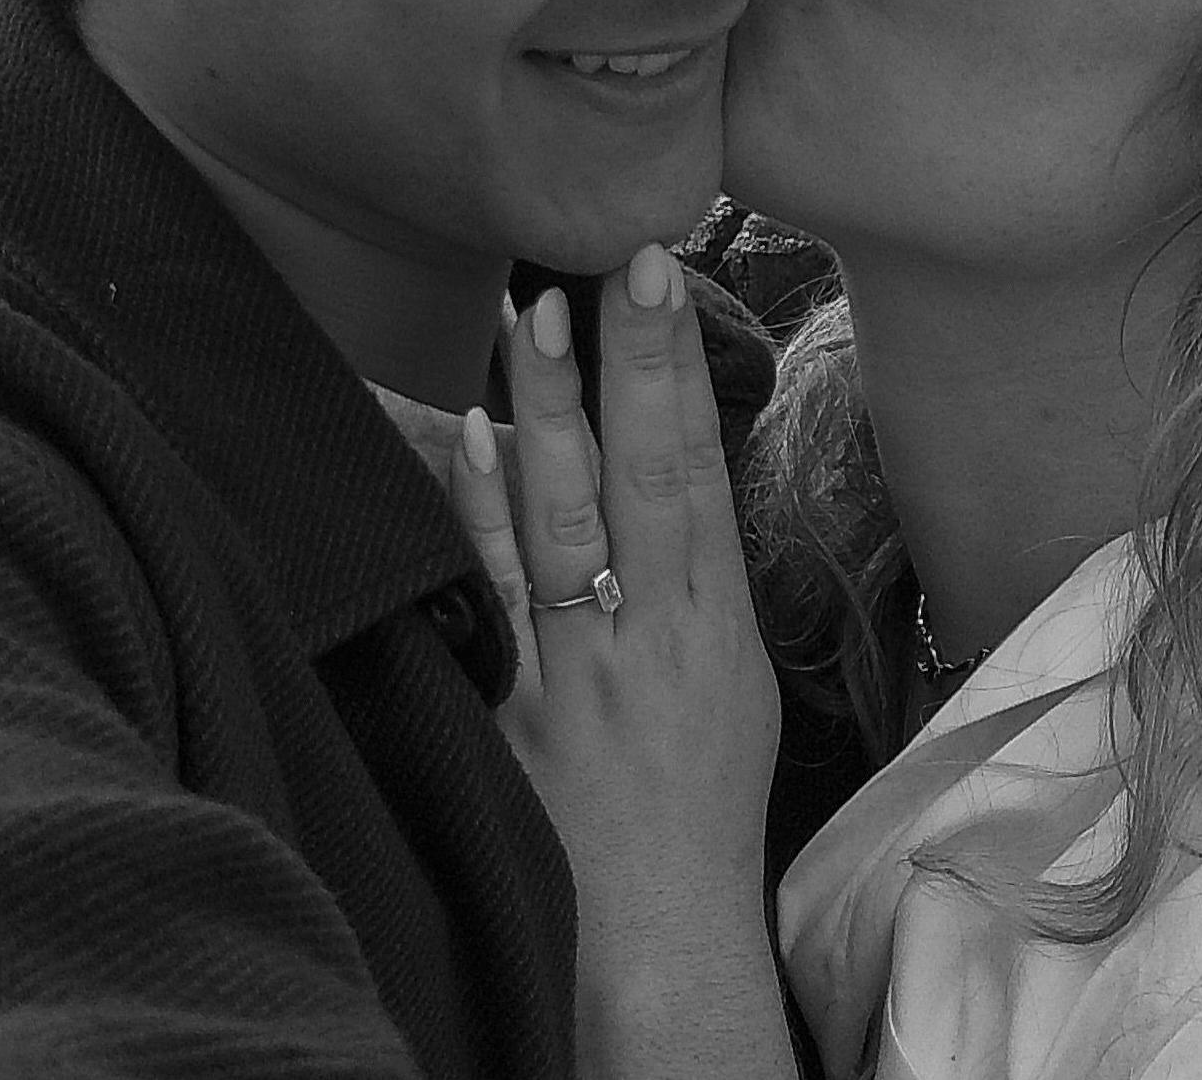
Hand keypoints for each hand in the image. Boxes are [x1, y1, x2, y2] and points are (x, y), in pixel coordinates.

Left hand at [452, 245, 793, 1079]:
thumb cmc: (697, 796)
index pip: (697, 470)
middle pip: (639, 478)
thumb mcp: (731, 674)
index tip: (664, 274)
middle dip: (629, 365)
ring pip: (561, 518)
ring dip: (549, 411)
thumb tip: (670, 447)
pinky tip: (470, 434)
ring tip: (533, 314)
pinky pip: (492, 590)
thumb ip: (697, 565)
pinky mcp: (510, 703)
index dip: (681, 370)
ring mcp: (574, 667)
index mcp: (712, 622)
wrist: (654, 937)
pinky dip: (480, 508)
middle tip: (614, 263)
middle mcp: (649, 634)